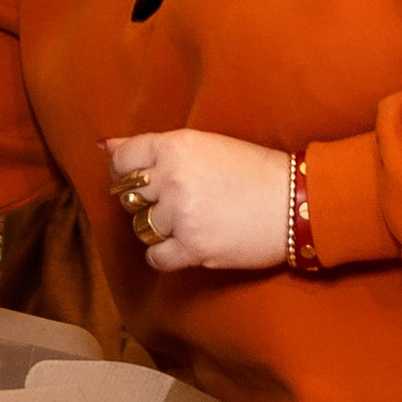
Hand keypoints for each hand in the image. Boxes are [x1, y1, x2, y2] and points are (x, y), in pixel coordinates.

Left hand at [103, 128, 290, 273]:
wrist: (297, 202)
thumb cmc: (255, 170)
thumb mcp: (206, 144)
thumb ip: (157, 148)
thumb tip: (105, 146)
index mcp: (176, 146)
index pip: (122, 159)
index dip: (125, 171)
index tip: (137, 178)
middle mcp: (172, 178)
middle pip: (129, 195)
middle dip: (145, 200)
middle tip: (173, 202)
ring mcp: (181, 215)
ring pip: (141, 226)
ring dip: (158, 227)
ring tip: (187, 222)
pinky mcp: (193, 248)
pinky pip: (155, 257)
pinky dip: (166, 255)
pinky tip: (185, 245)